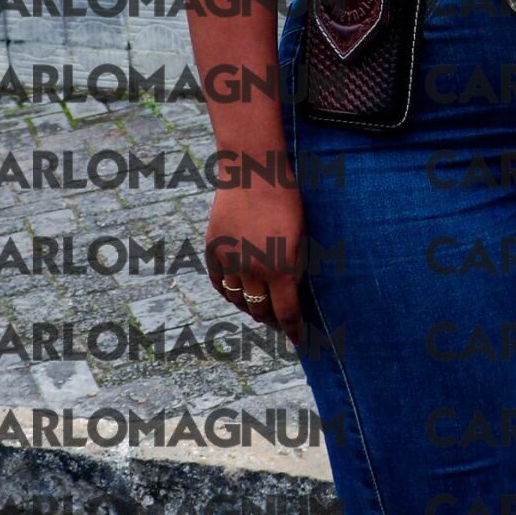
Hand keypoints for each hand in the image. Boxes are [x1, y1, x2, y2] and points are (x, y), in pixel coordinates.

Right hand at [206, 176, 309, 345]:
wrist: (254, 174)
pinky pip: (219, 283)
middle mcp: (253, 271)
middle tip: (279, 317)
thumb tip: (292, 296)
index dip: (293, 330)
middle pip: (260, 310)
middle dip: (271, 317)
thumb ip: (296, 270)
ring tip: (259, 303)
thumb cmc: (287, 204)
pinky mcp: (213, 251)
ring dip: (249, 305)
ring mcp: (230, 262)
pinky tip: (238, 290)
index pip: (286, 314)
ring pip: (238, 300)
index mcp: (281, 269)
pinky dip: (228, 291)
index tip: (298, 340)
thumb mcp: (302, 238)